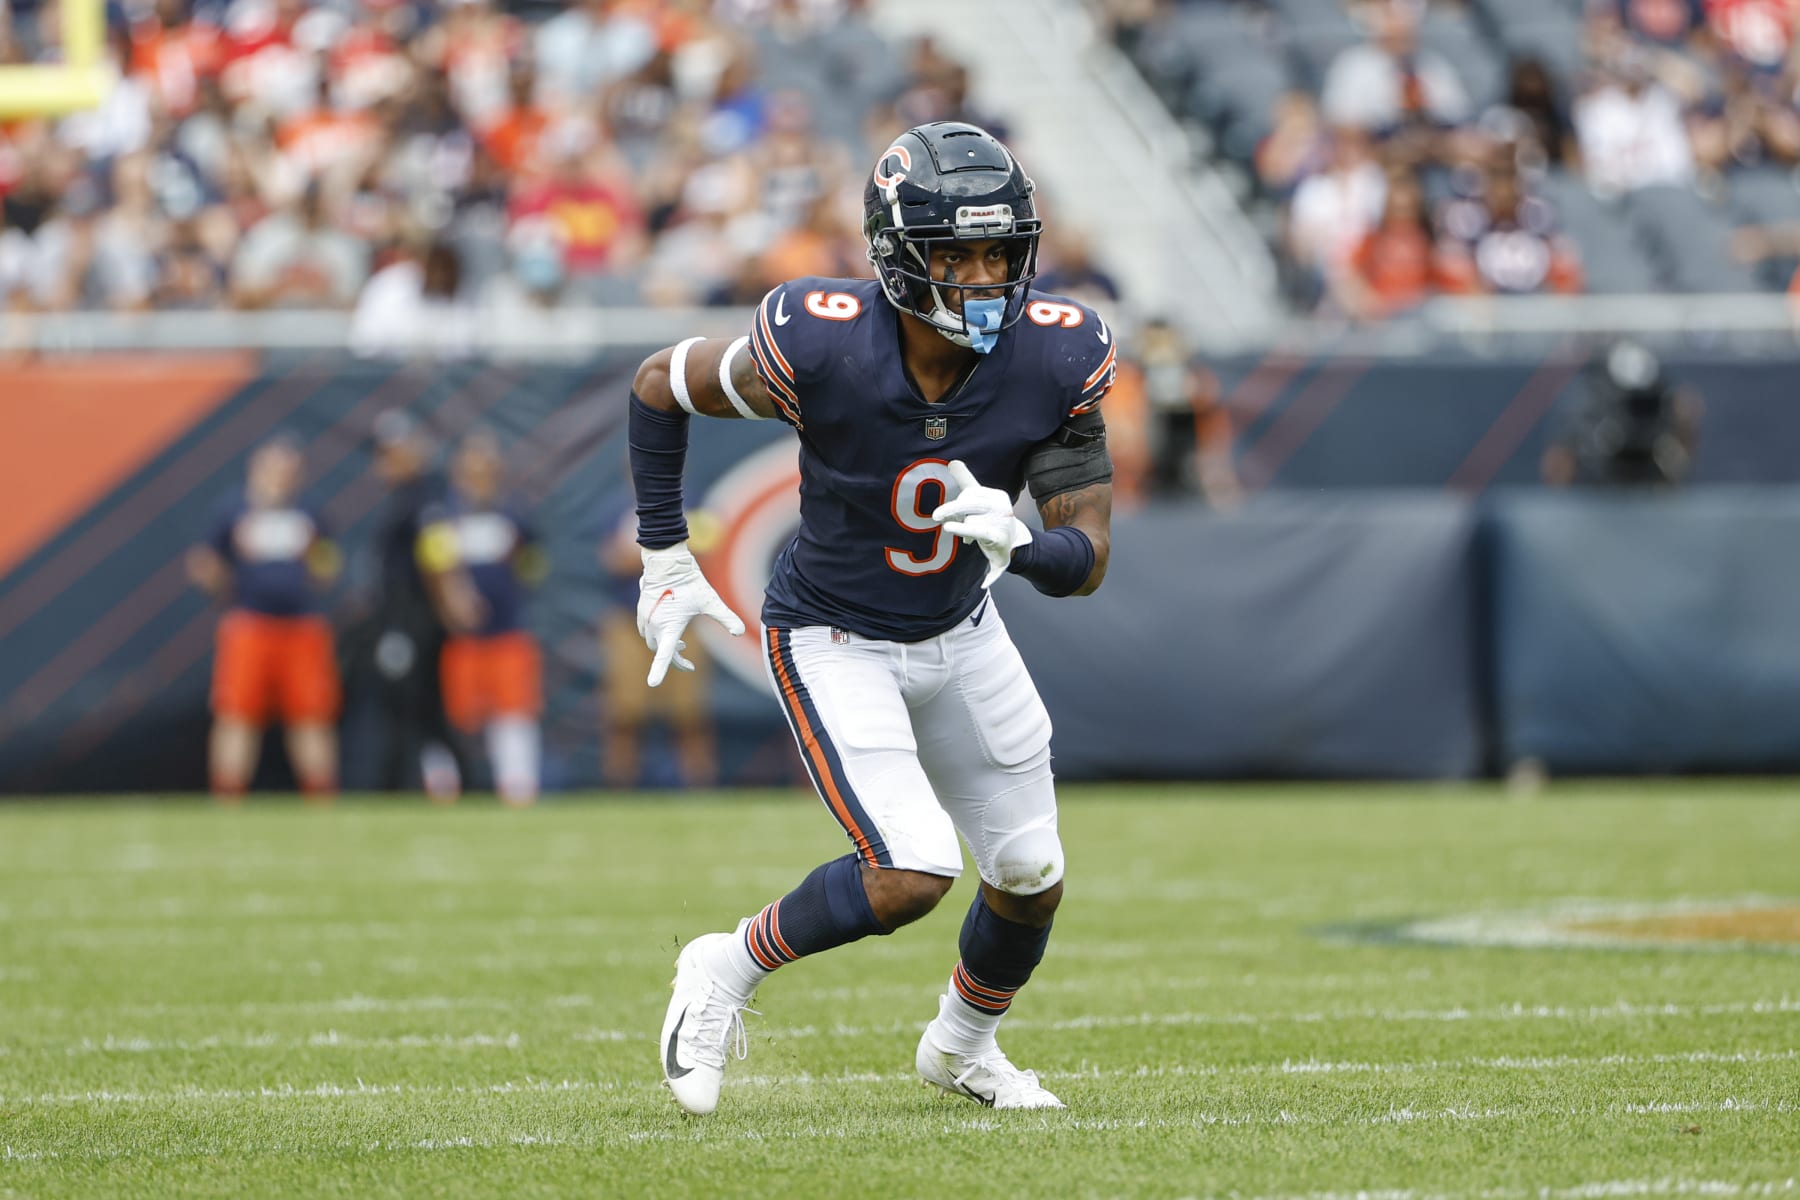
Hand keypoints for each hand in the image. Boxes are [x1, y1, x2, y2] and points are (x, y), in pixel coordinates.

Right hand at [637, 541, 745, 685]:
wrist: (667, 560)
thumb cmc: (689, 581)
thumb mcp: (710, 600)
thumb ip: (726, 617)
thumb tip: (741, 632)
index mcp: (669, 626)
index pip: (663, 655)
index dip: (658, 671)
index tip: (652, 684)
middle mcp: (653, 624)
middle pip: (660, 651)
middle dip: (673, 658)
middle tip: (688, 662)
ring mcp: (645, 617)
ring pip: (652, 640)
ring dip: (664, 646)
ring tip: (683, 645)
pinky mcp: (641, 609)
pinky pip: (646, 630)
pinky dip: (657, 635)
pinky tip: (669, 627)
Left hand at [931, 460, 1031, 587]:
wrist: (1010, 547)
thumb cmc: (991, 521)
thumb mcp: (980, 500)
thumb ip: (966, 481)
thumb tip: (952, 462)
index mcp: (997, 495)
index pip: (970, 492)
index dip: (958, 502)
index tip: (948, 511)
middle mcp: (1001, 506)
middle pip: (968, 502)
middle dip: (951, 509)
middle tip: (936, 517)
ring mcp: (1001, 522)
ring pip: (969, 518)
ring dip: (963, 528)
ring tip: (969, 536)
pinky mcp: (998, 537)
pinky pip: (975, 530)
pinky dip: (961, 528)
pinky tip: (948, 527)